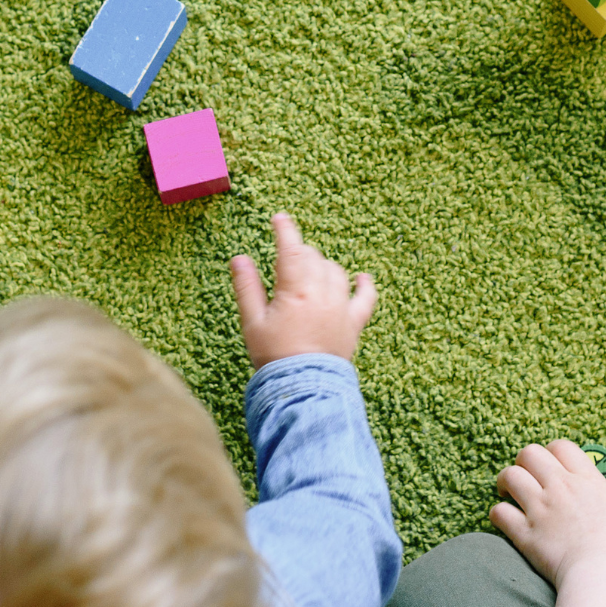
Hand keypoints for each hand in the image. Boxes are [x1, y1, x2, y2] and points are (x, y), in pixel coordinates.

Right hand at [230, 213, 377, 368]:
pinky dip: (365, 286)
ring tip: (310, 271)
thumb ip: (247, 287)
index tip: (280, 218)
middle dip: (300, 252)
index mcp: (295, 289)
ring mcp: (341, 307)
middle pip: (313, 258)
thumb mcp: (252, 321)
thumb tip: (239, 258)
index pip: (291, 249)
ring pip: (336, 271)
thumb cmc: (274, 356)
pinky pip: (366, 298)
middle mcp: (321, 292)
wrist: (302, 388)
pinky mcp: (354, 323)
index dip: (285, 230)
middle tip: (287, 257)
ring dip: (323, 265)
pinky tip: (363, 278)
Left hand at [490, 440, 605, 590]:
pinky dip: (498, 514)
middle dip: (523, 462)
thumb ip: (596, 499)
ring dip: (505, 481)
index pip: (562, 446)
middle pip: (530, 453)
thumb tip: (589, 500)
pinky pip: (499, 512)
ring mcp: (541, 508)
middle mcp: (561, 487)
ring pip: (510, 475)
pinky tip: (504, 520)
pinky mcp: (526, 533)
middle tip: (525, 477)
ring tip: (507, 492)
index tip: (549, 465)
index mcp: (587, 481)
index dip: (551, 452)